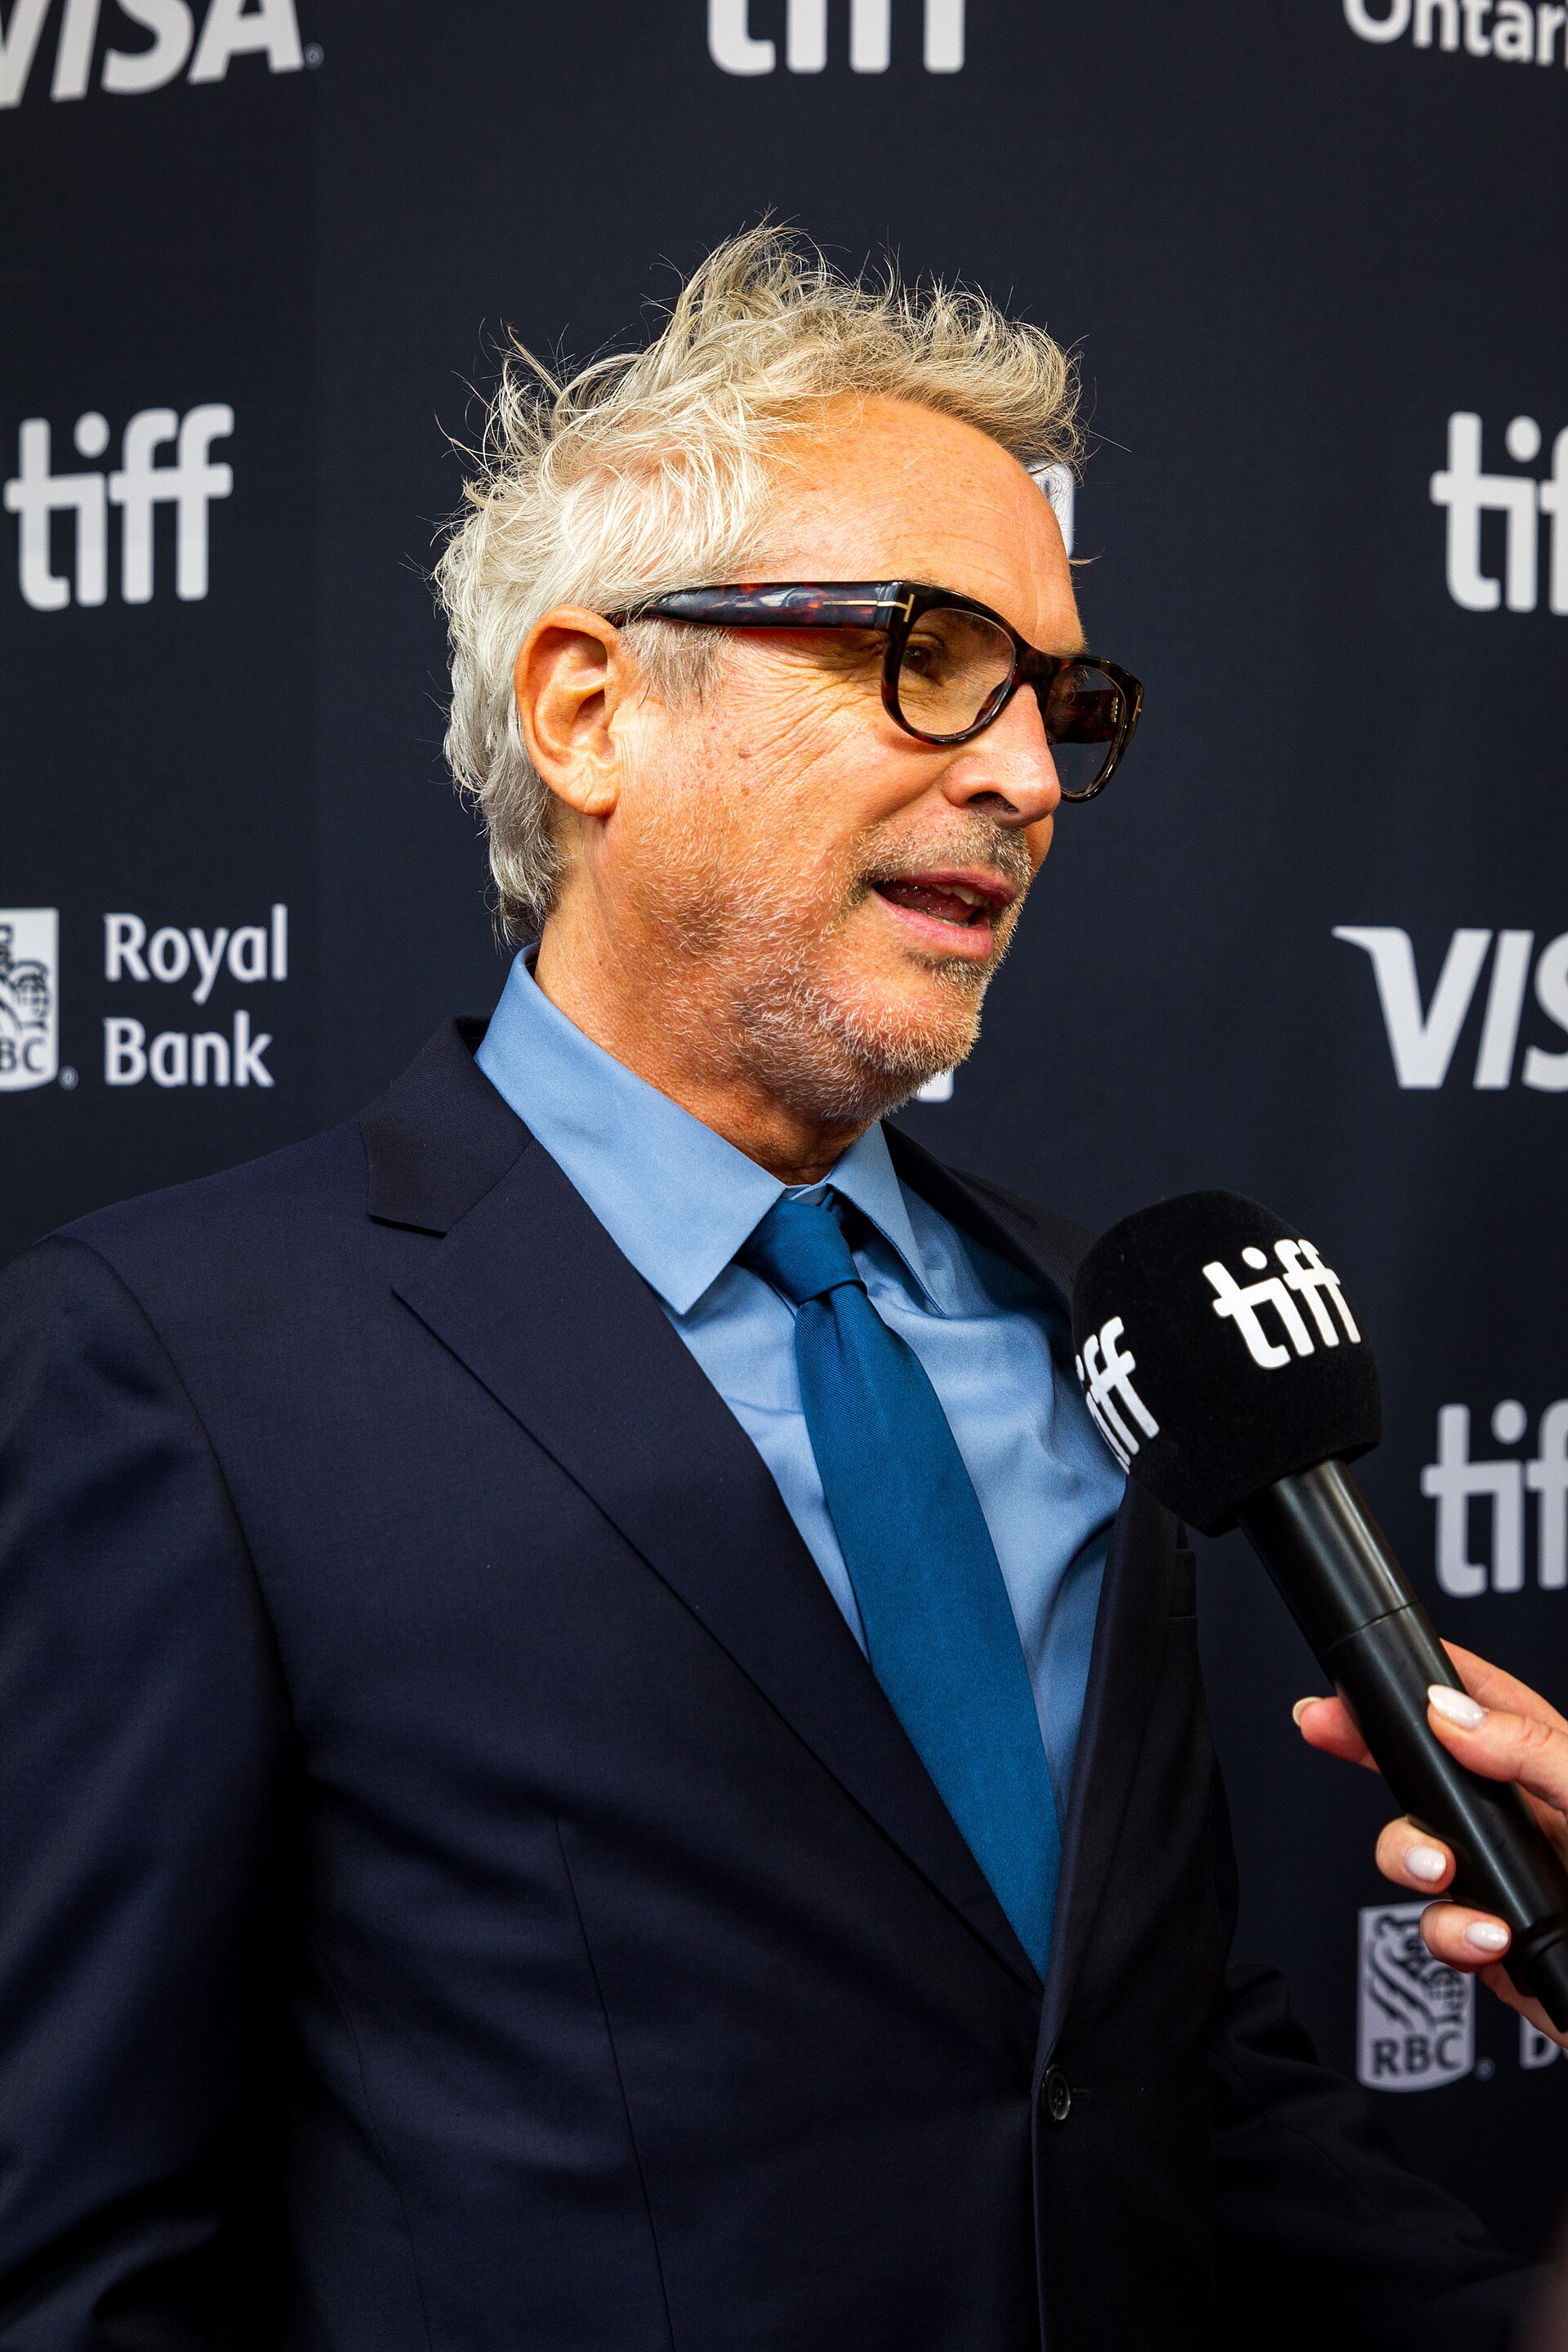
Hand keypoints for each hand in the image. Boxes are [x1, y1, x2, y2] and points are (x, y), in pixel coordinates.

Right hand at [1294, 1643, 1567, 2048]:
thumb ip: (1531, 1751)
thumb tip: (1448, 1712)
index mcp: (1552, 1763)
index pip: (1473, 1700)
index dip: (1413, 1678)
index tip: (1359, 1673)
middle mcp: (1522, 1819)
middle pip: (1423, 1769)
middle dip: (1368, 1749)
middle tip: (1322, 1726)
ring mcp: (1505, 1883)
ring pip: (1416, 1851)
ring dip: (1409, 1853)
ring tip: (1441, 1869)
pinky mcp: (1499, 1950)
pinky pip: (1440, 1933)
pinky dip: (1450, 1933)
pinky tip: (1486, 1935)